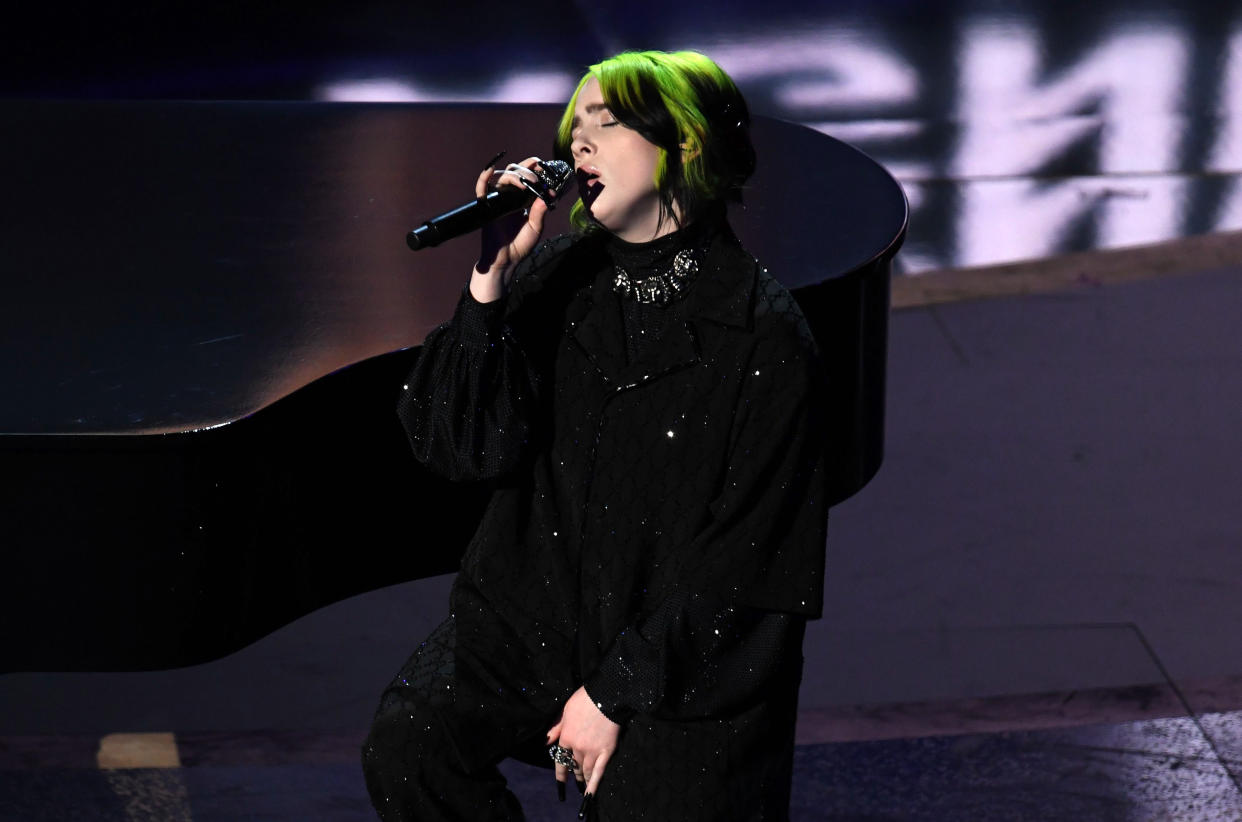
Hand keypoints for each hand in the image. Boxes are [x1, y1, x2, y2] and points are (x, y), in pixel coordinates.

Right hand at [470, 157, 549, 302]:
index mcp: (522, 200)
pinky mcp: (486, 206)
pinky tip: (491, 170)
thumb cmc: (520, 246)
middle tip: (536, 176)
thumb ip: (540, 212)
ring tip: (524, 183)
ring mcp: (497, 200)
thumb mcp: (535, 228)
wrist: (506, 260)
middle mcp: (509, 197)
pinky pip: (482, 189)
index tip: (541, 164)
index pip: (525, 177)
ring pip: (501, 177)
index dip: (532, 168)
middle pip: (514, 172)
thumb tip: (549, 194)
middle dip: (526, 170)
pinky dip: (484, 178)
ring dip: (513, 175)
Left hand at [546, 685, 619, 799]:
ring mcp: (591, 751)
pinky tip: (590, 795)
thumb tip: (546, 741)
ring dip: (583, 781)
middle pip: (574, 767)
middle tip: (577, 782)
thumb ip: (556, 727)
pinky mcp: (606, 751)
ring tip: (583, 789)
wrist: (606, 695)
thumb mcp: (565, 710)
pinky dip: (594, 785)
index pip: (560, 760)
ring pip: (585, 771)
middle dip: (575, 775)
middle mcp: (576, 747)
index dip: (561, 774)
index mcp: (566, 737)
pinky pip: (599, 772)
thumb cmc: (584, 699)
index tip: (561, 785)